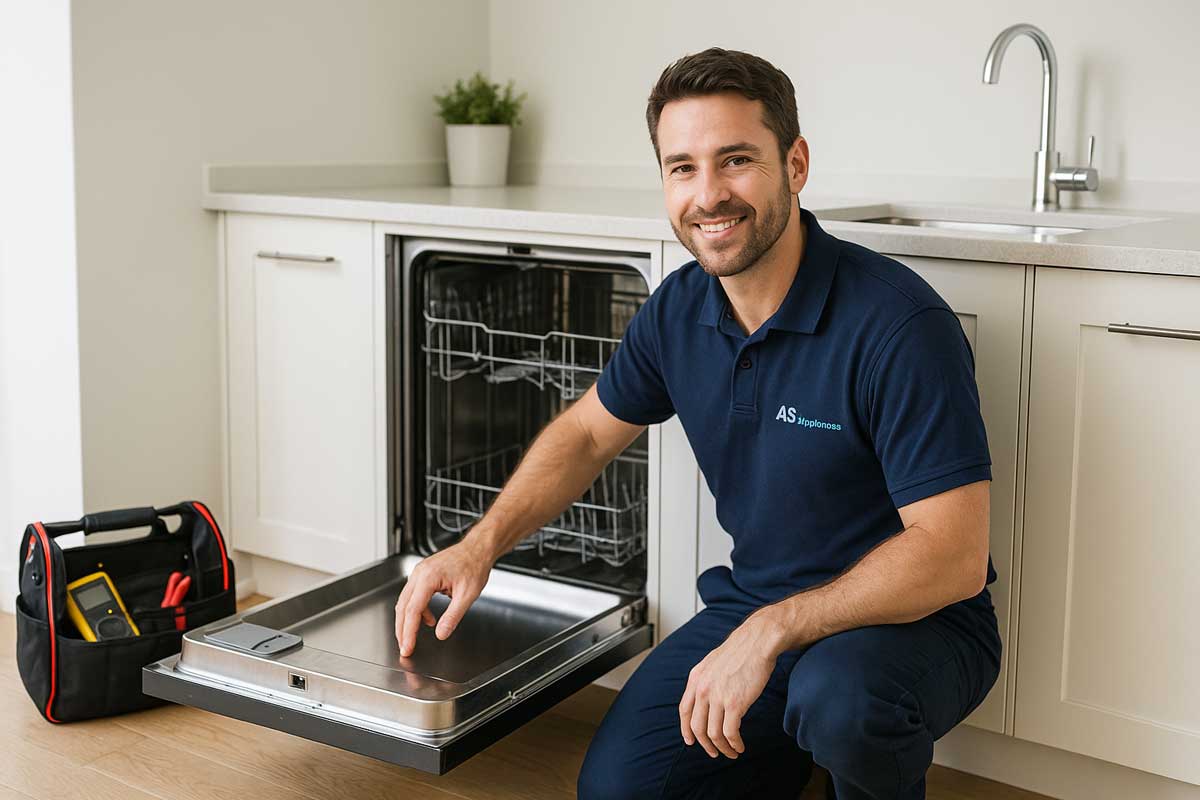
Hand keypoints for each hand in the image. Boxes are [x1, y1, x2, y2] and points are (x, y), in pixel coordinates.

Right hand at [394, 536, 493, 656]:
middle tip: (404, 647)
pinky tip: (428, 619)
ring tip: (413, 637)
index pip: (412, 610)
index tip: (407, 647)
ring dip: (408, 621)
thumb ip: (453, 616)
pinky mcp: (423, 574)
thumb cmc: (474, 565)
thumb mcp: (467, 595)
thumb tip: (441, 633)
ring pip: (405, 601)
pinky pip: (413, 595)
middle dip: (402, 630)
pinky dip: (417, 610)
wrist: (478, 549)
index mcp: (428, 577)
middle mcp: (419, 573)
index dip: (408, 632)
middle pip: (403, 607)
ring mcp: (419, 572)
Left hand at [678, 613, 780, 758]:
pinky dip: (734, 744)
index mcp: (696, 678)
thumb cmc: (741, 651)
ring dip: (722, 748)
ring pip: (713, 734)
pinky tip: (740, 746)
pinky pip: (730, 733)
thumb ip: (706, 680)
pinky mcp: (735, 704)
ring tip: (731, 752)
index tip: (691, 741)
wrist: (757, 642)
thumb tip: (706, 698)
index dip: (686, 729)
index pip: (684, 710)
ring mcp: (718, 697)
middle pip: (696, 726)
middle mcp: (703, 689)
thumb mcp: (713, 662)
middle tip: (714, 752)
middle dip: (705, 744)